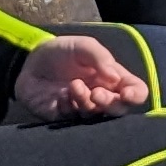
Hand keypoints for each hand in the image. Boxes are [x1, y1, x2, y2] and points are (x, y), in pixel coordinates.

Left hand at [11, 33, 151, 122]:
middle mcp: (101, 96)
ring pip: (94, 117)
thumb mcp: (83, 45)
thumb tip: (115, 79)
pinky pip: (69, 120)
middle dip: (110, 104)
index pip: (136, 91)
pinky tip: (59, 96)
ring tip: (73, 86)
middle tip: (96, 93)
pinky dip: (67, 108)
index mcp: (113, 78)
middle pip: (119, 110)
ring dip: (86, 103)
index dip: (136, 96)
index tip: (126, 93)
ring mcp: (81, 108)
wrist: (29, 61)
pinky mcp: (61, 117)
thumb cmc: (62, 52)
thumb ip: (101, 57)